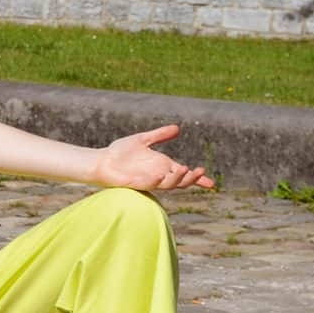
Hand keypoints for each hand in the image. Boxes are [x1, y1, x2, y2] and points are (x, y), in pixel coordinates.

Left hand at [95, 125, 214, 191]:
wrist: (102, 160)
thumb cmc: (120, 152)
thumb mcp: (143, 140)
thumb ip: (160, 135)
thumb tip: (177, 128)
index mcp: (162, 166)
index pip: (184, 175)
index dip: (198, 180)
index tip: (211, 184)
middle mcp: (158, 175)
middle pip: (180, 181)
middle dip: (192, 179)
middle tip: (199, 171)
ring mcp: (148, 181)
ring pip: (168, 184)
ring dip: (177, 179)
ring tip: (185, 169)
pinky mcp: (137, 183)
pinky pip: (150, 184)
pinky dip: (157, 180)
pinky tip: (162, 174)